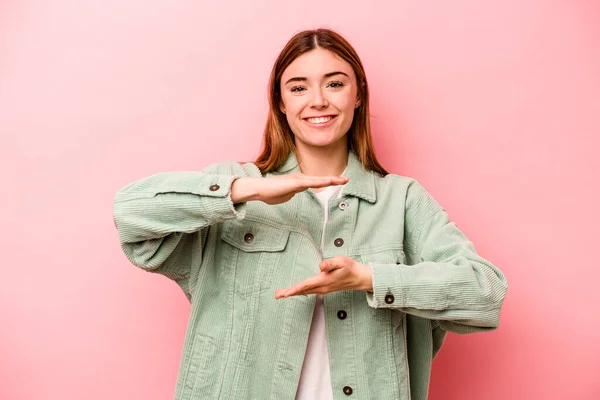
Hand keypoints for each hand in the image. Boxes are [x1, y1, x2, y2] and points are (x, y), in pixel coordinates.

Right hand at [231, 173, 348, 204]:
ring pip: (319, 180)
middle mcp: (300, 178)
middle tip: (347, 180)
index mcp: (299, 181)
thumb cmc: (269, 193)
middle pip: (320, 180)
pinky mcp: (296, 182)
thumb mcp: (285, 195)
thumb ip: (292, 193)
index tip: (337, 182)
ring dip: (332, 180)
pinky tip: (331, 182)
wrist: (259, 189)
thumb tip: (296, 193)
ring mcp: (299, 179)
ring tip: (344, 180)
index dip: (327, 182)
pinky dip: (322, 182)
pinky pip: (312, 182)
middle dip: (334, 180)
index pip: (316, 182)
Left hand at [274, 256, 372, 298]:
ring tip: (281, 294)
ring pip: (305, 292)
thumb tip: (320, 265)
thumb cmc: (350, 268)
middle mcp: (322, 287)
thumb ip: (330, 264)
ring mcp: (323, 289)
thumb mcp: (341, 262)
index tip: (285, 293)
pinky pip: (309, 291)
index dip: (294, 289)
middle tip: (277, 295)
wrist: (358, 278)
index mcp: (324, 280)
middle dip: (289, 292)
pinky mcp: (324, 288)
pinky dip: (300, 291)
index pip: (306, 285)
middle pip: (302, 290)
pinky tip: (296, 292)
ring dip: (293, 292)